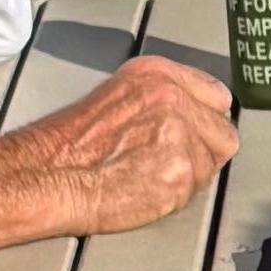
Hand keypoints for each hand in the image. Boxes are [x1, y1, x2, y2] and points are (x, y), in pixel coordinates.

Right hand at [0, 52, 236, 236]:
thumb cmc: (70, 143)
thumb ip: (162, 100)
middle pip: (223, 132)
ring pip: (212, 164)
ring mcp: (180, 135)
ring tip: (149, 176)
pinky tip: (145, 190)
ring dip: (190, 176)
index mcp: (158, 74)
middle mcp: (173, 98)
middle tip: (171, 161)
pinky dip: (176, 196)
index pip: (217, 96)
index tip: (196, 132)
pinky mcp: (180, 172)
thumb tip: (195, 117)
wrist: (47, 173)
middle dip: (204, 151)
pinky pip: (196, 190)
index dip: (206, 121)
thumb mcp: (119, 95)